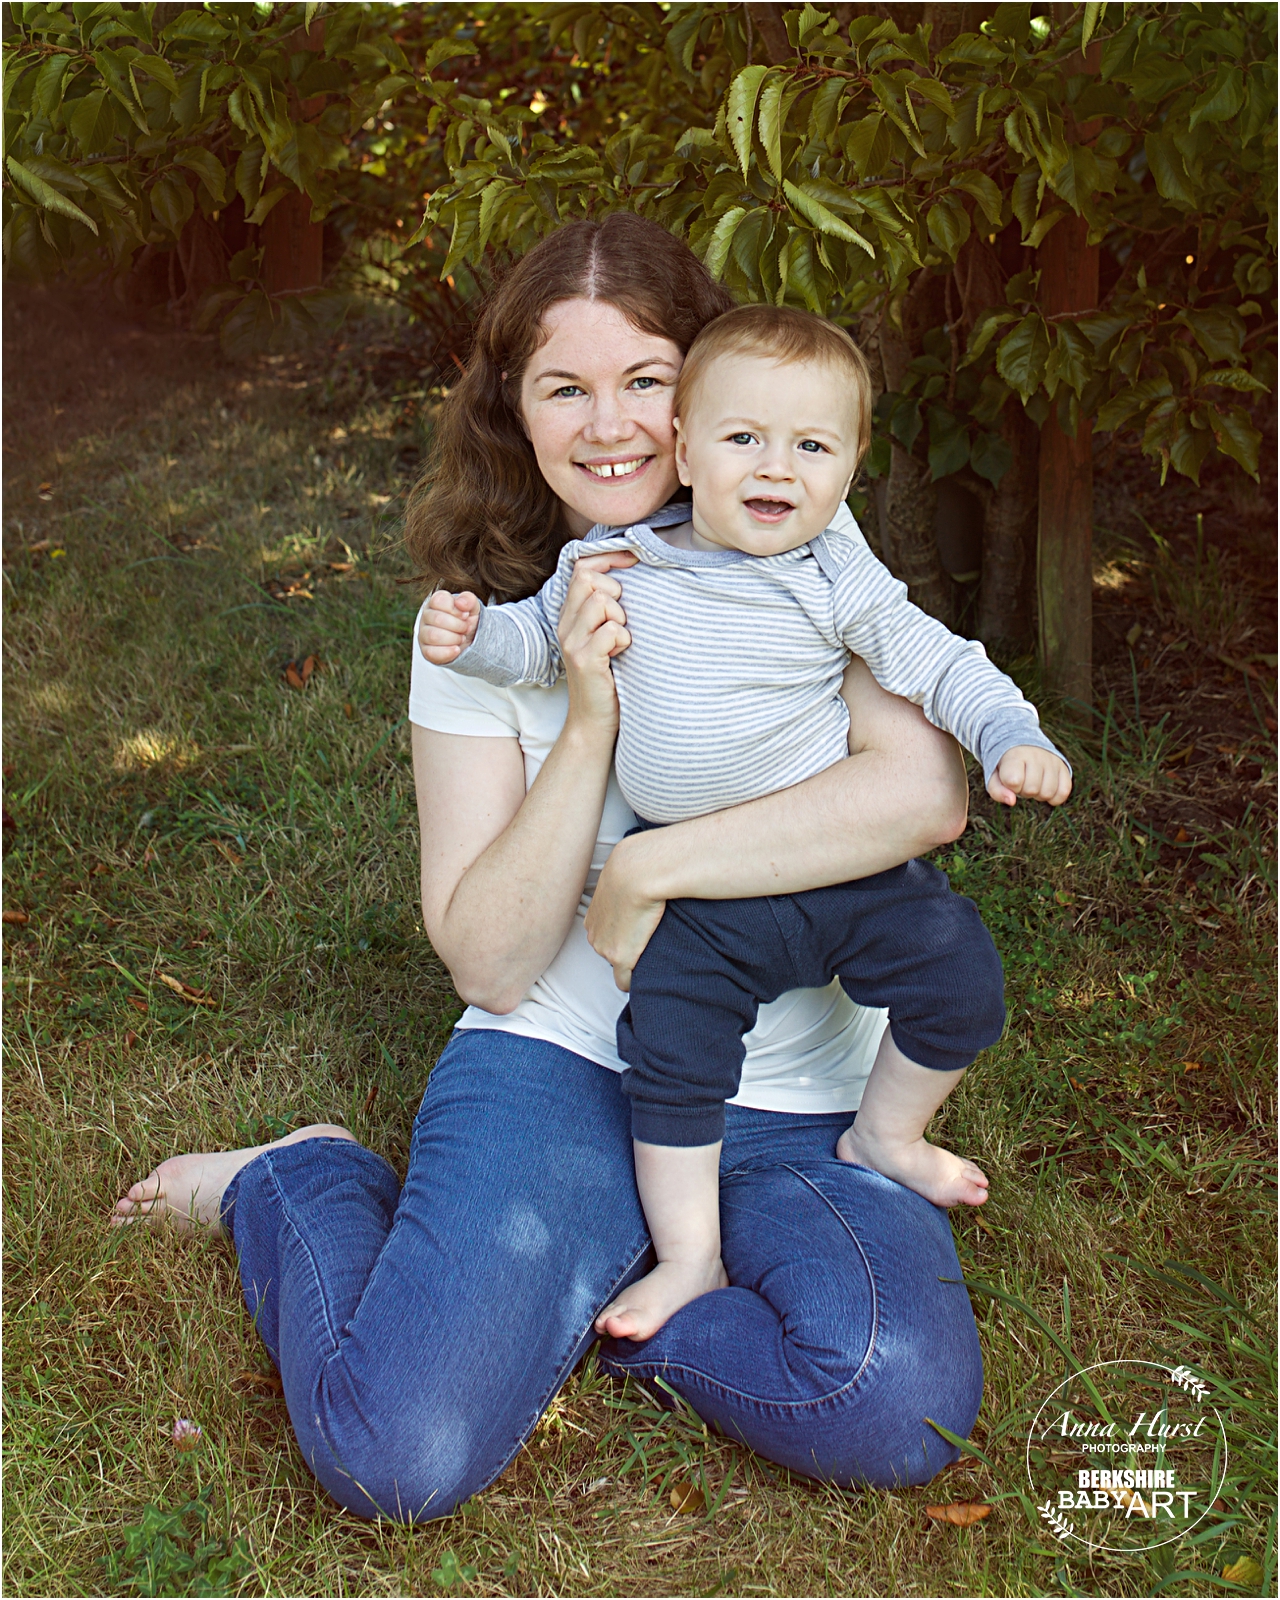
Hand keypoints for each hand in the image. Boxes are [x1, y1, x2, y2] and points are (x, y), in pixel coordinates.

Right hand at [419, 590, 479, 663]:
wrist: (469, 640)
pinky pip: (431, 653)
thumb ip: (468, 600)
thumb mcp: (472, 607)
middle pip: (437, 619)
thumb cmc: (466, 619)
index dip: (455, 610)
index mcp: (435, 602)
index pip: (438, 601)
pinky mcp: (426, 651)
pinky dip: (448, 652)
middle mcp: (426, 616)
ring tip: (461, 638)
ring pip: (433, 636)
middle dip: (458, 625)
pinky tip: (457, 649)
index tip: (465, 615)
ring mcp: (424, 634)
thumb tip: (460, 603)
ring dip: (454, 638)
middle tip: (466, 628)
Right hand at [558, 551, 636, 739]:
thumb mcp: (604, 638)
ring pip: (601, 603)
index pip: (582, 567)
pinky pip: (611, 631)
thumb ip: (609, 610)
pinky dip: (624, 640)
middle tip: (622, 621)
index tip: (633, 561)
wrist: (593, 722)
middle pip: (589, 579)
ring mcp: (572, 642)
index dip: (608, 558)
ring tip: (620, 641)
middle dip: (615, 593)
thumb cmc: (609, 678)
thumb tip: (635, 574)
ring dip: (621, 619)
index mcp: (570, 616)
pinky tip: (621, 655)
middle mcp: (565, 625)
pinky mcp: (584, 660)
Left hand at [584, 832, 665, 991]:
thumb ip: (622, 881)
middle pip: (610, 952)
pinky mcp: (620, 958)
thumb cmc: (635, 865)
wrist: (637, 871)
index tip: (638, 932)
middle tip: (648, 940)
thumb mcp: (620, 872)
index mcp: (593, 917)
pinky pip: (624, 981)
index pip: (605, 936)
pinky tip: (648, 976)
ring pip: (619, 964)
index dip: (623, 936)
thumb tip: (635, 867)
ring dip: (633, 962)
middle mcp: (594, 935)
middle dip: (626, 951)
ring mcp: (605, 948)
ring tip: (653, 948)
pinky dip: (634, 981)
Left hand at [987, 745, 1071, 806]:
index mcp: (1016, 755)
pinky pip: (1064, 792)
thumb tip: (1012, 801)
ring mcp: (1052, 761)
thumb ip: (996, 791)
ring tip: (1033, 783)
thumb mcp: (994, 776)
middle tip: (1022, 781)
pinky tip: (1045, 789)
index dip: (1010, 786)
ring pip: (1048, 793)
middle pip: (1031, 790)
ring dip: (1038, 795)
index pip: (1014, 781)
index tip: (1009, 779)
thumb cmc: (1006, 767)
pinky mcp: (1063, 767)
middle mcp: (1037, 755)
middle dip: (1023, 791)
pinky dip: (1054, 797)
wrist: (1022, 746)